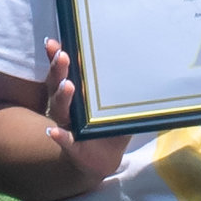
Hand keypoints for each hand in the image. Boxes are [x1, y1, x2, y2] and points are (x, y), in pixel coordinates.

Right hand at [38, 38, 126, 180]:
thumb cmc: (107, 125)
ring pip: (61, 109)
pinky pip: (64, 141)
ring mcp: (67, 125)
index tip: (53, 43)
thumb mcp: (116, 104)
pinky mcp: (72, 147)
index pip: (63, 71)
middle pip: (58, 84)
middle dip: (59, 70)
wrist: (103, 158)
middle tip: (63, 57)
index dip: (55, 56)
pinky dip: (59, 136)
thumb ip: (122, 86)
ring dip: (63, 96)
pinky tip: (53, 131)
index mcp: (75, 93)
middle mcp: (66, 106)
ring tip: (68, 85)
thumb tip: (147, 60)